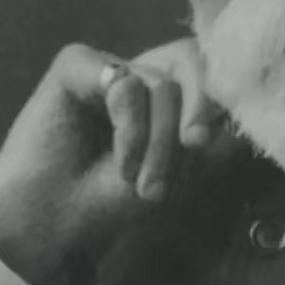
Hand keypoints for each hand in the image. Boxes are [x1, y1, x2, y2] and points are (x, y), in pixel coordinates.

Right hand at [0, 38, 218, 284]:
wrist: (51, 222)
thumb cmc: (109, 199)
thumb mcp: (173, 166)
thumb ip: (200, 127)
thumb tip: (233, 97)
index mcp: (165, 93)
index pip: (208, 69)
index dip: (221, 95)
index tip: (214, 138)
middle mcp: (138, 73)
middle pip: (193, 63)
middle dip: (198, 112)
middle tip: (194, 147)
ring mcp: (108, 66)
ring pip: (164, 86)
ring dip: (160, 142)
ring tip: (140, 182)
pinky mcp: (76, 63)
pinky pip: (127, 85)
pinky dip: (132, 129)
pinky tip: (120, 162)